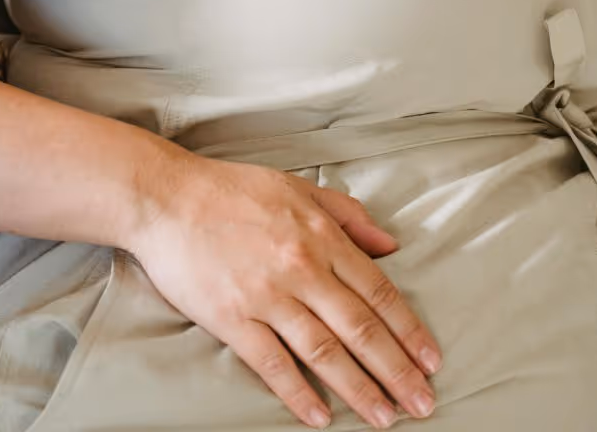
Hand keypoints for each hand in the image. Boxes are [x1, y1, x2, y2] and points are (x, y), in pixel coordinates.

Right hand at [125, 153, 439, 427]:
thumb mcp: (297, 187)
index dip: (409, 330)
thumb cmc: (230, 189)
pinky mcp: (231, 317)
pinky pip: (272, 363)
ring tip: (385, 417)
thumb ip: (347, 215)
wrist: (165, 197)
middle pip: (361, 328)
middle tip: (423, 404)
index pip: (378, 291)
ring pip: (325, 351)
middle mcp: (301, 267)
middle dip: (397, 370)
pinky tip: (320, 416)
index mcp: (321, 236)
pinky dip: (299, 392)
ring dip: (359, 389)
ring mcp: (266, 295)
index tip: (431, 360)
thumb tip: (390, 244)